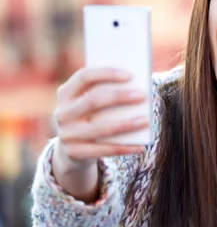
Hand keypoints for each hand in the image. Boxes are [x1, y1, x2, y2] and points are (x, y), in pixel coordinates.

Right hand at [50, 67, 148, 199]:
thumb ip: (106, 94)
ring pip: (99, 128)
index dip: (107, 73)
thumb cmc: (90, 118)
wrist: (71, 150)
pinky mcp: (73, 153)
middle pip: (92, 100)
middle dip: (119, 96)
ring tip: (145, 121)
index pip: (84, 76)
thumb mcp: (91, 105)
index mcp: (66, 94)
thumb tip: (136, 90)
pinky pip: (102, 150)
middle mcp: (62, 113)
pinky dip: (123, 148)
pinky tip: (140, 146)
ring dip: (125, 124)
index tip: (130, 75)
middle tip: (142, 95)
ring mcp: (66, 134)